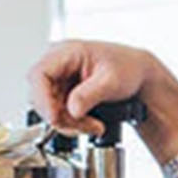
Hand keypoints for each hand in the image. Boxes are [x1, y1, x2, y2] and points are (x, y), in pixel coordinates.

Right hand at [27, 40, 156, 137]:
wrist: (138, 76)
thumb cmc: (127, 67)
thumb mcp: (112, 80)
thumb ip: (90, 94)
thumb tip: (72, 109)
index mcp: (65, 52)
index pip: (39, 74)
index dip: (42, 99)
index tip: (55, 117)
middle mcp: (57, 65)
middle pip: (41, 97)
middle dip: (62, 117)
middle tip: (88, 125)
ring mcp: (58, 81)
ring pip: (49, 110)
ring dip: (70, 124)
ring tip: (95, 126)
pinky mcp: (62, 94)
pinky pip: (58, 114)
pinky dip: (73, 124)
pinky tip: (89, 123)